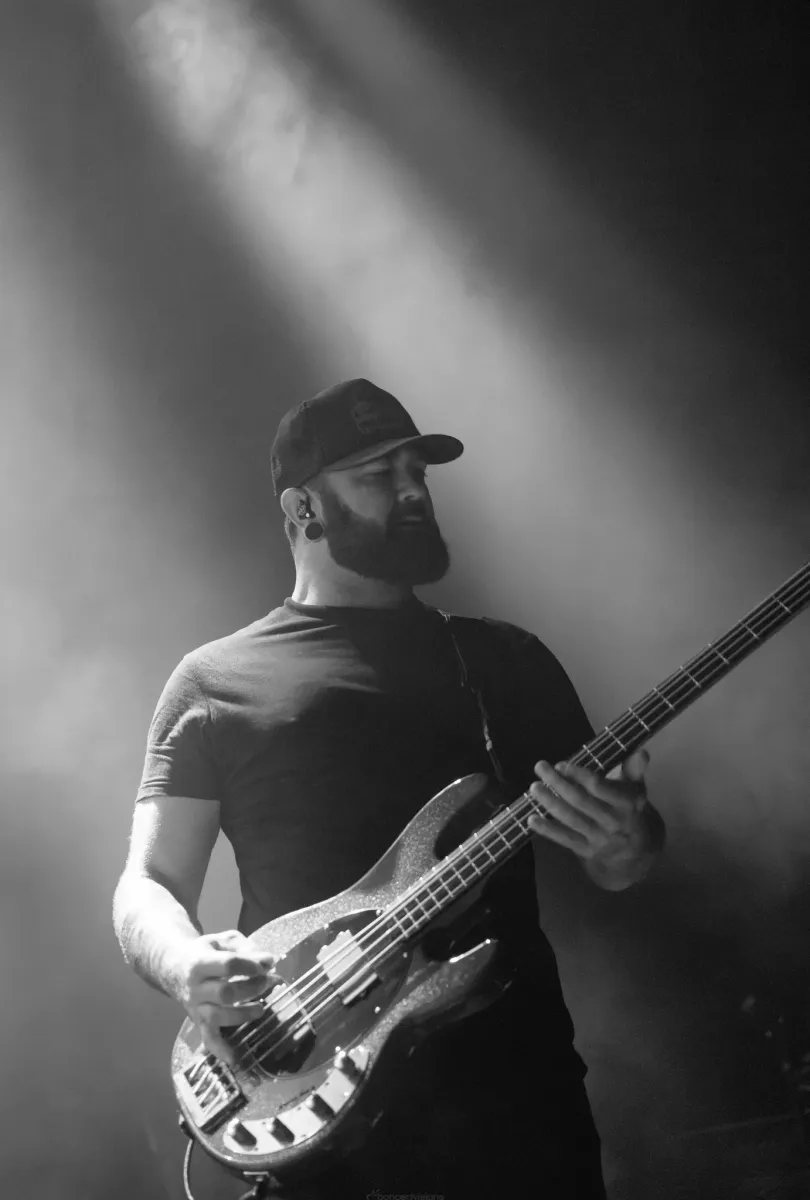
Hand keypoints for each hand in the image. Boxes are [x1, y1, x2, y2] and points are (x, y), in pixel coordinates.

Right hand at [175, 929, 280, 1064]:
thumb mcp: (224, 940)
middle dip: (250, 989)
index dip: (251, 965)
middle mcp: (195, 987)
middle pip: (224, 993)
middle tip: (267, 982)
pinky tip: (234, 1059)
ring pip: (217, 1017)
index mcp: (200, 961)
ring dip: (242, 1014)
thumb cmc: (206, 951)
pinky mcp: (198, 1022)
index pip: (228, 964)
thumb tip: (269, 962)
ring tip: (261, 1009)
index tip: (269, 964)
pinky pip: (208, 1039)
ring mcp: (195, 1007)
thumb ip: (246, 947)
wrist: (174, 966)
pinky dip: (220, 1050)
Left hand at [528, 750, 655, 883]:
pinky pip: (565, 840)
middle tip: (540, 767)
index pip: (600, 788)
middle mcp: (613, 822)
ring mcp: (599, 839)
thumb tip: (640, 752)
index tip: (561, 765)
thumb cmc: (632, 812)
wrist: (638, 852)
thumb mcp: (638, 790)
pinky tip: (531, 819)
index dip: (579, 775)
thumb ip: (636, 770)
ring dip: (549, 803)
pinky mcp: (587, 851)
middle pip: (581, 801)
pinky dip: (547, 830)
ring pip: (570, 819)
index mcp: (627, 804)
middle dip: (558, 783)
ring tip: (534, 787)